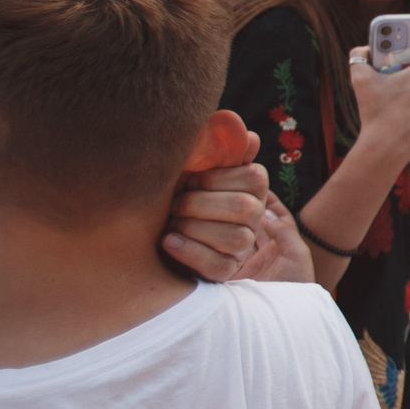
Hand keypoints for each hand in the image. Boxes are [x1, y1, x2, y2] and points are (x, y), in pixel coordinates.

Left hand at [161, 141, 313, 284]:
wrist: (154, 232)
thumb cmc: (179, 195)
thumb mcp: (198, 172)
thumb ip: (223, 153)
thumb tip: (250, 136)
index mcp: (253, 191)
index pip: (254, 178)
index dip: (218, 178)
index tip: (192, 180)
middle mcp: (255, 220)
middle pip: (244, 208)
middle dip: (201, 203)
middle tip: (175, 203)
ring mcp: (242, 248)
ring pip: (233, 237)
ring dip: (193, 227)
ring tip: (171, 222)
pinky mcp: (225, 272)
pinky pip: (215, 264)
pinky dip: (189, 251)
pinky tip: (168, 240)